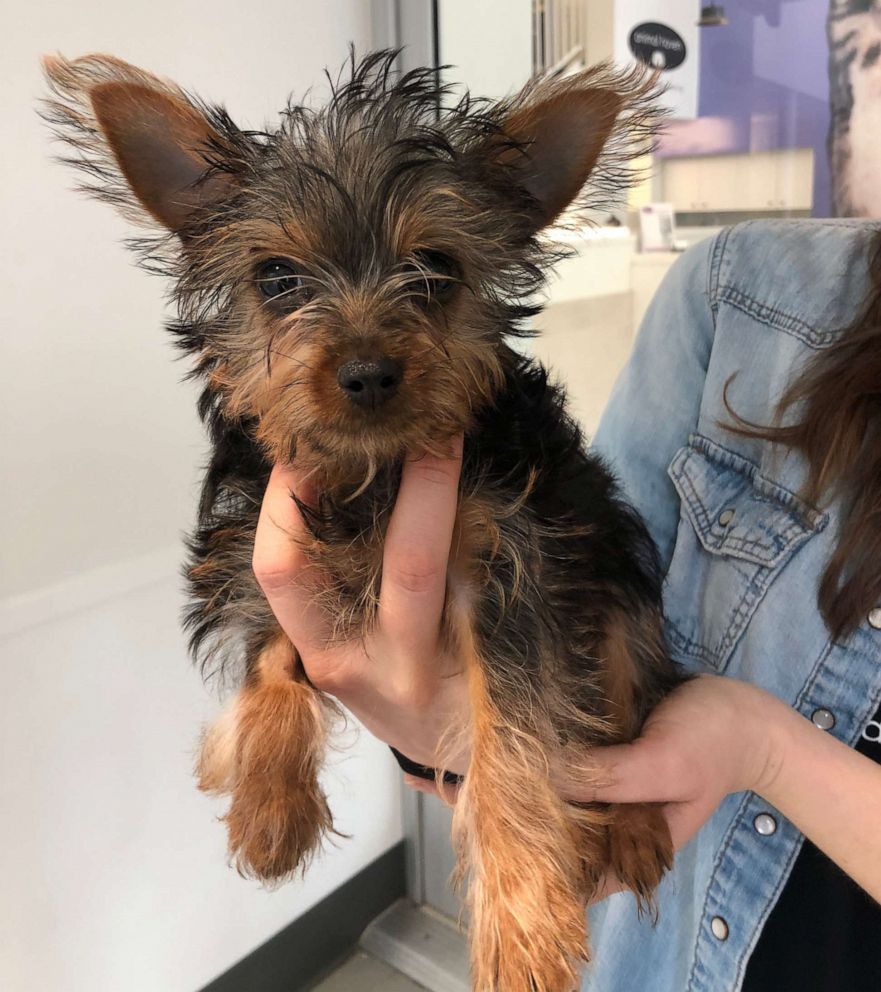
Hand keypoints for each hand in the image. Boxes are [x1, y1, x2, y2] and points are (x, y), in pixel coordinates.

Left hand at [251, 437, 471, 772]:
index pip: (411, 566)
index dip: (428, 492)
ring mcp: (315, 659)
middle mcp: (344, 666)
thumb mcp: (501, 653)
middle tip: (326, 429)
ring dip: (284, 503)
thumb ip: (478, 580)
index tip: (442, 437)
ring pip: (274, 569)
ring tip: (313, 446)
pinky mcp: (306, 649)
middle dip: (300, 487)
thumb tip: (462, 490)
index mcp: (409, 671)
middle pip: (289, 567)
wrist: (452, 760)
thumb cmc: (486, 705)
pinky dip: (294, 525)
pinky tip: (318, 488)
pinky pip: (287, 577)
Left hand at [404, 674, 787, 837]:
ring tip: (462, 754)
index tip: (471, 814)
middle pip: (545, 833)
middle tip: (449, 776)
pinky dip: (534, 755)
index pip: (560, 870)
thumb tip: (543, 776)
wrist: (747, 714)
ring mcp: (605, 797)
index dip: (515, 851)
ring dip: (512, 781)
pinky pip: (562, 766)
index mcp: (627, 851)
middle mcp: (608, 829)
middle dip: (501, 810)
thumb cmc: (714, 744)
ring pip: (548, 799)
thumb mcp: (663, 763)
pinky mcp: (603, 763)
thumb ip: (609, 777)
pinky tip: (499, 733)